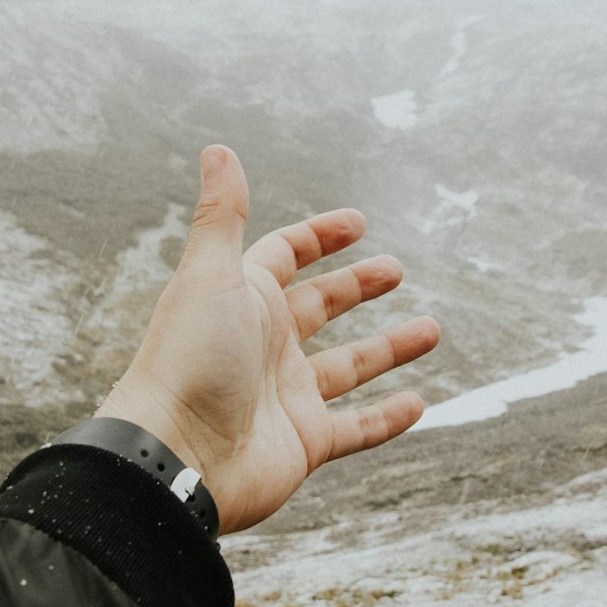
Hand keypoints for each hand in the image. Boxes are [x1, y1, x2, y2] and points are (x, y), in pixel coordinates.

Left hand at [98, 145, 440, 533]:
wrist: (175, 457)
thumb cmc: (186, 362)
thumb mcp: (211, 274)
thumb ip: (223, 214)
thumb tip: (218, 149)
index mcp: (241, 300)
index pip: (284, 257)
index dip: (319, 237)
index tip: (358, 223)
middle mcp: (264, 346)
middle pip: (318, 308)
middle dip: (356, 288)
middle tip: (395, 272)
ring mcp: (286, 396)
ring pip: (348, 367)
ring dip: (389, 349)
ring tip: (432, 329)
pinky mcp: (304, 443)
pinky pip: (357, 428)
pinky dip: (388, 418)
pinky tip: (419, 403)